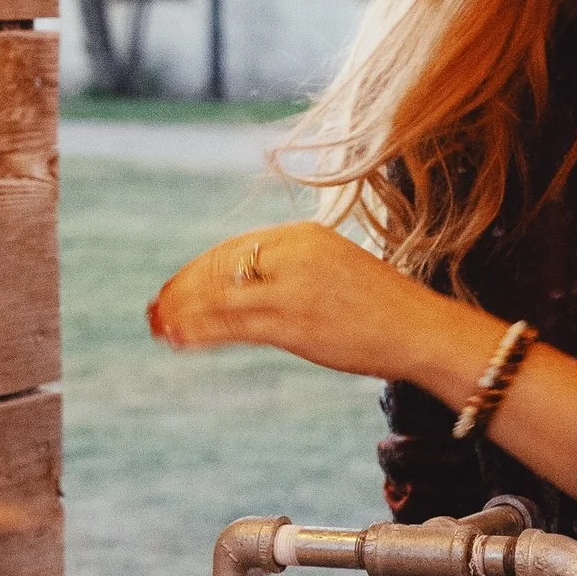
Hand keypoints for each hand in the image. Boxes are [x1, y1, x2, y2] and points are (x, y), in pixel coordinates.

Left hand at [147, 221, 474, 398]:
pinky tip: (181, 339)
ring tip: (159, 326)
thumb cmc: (383, 307)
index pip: (235, 249)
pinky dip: (200, 332)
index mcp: (304, 236)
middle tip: (156, 308)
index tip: (178, 287)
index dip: (200, 270)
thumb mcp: (336, 269)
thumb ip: (294, 270)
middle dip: (183, 290)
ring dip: (183, 313)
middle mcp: (294, 256)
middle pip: (220, 268)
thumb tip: (255, 285)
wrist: (420, 330)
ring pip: (220, 298)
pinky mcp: (293, 325)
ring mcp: (292, 290)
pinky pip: (233, 327)